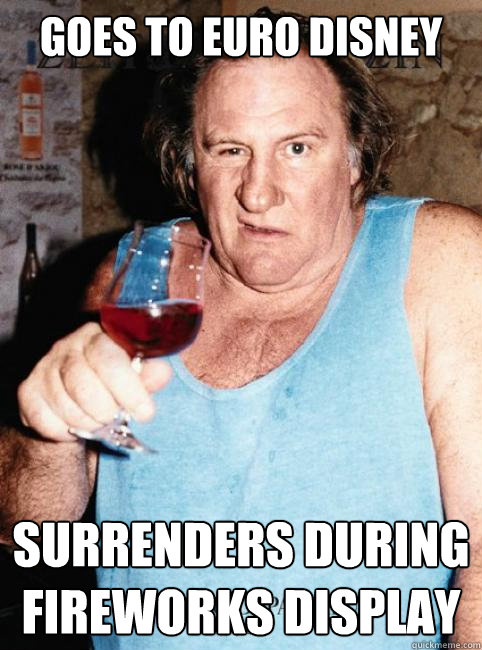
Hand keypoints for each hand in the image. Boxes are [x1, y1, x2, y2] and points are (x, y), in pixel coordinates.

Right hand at [18, 322, 171, 441]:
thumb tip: (161, 373)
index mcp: (98, 336)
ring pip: (64, 405)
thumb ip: (151, 372)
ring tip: (100, 422)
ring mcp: (43, 367)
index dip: (129, 390)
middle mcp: (66, 346)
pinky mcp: (28, 390)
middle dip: (106, 411)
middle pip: (83, 385)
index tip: (146, 413)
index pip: (109, 361)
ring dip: (88, 423)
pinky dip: (64, 431)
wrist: (82, 389)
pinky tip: (76, 425)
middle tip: (117, 419)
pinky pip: (44, 419)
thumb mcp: (139, 371)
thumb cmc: (116, 378)